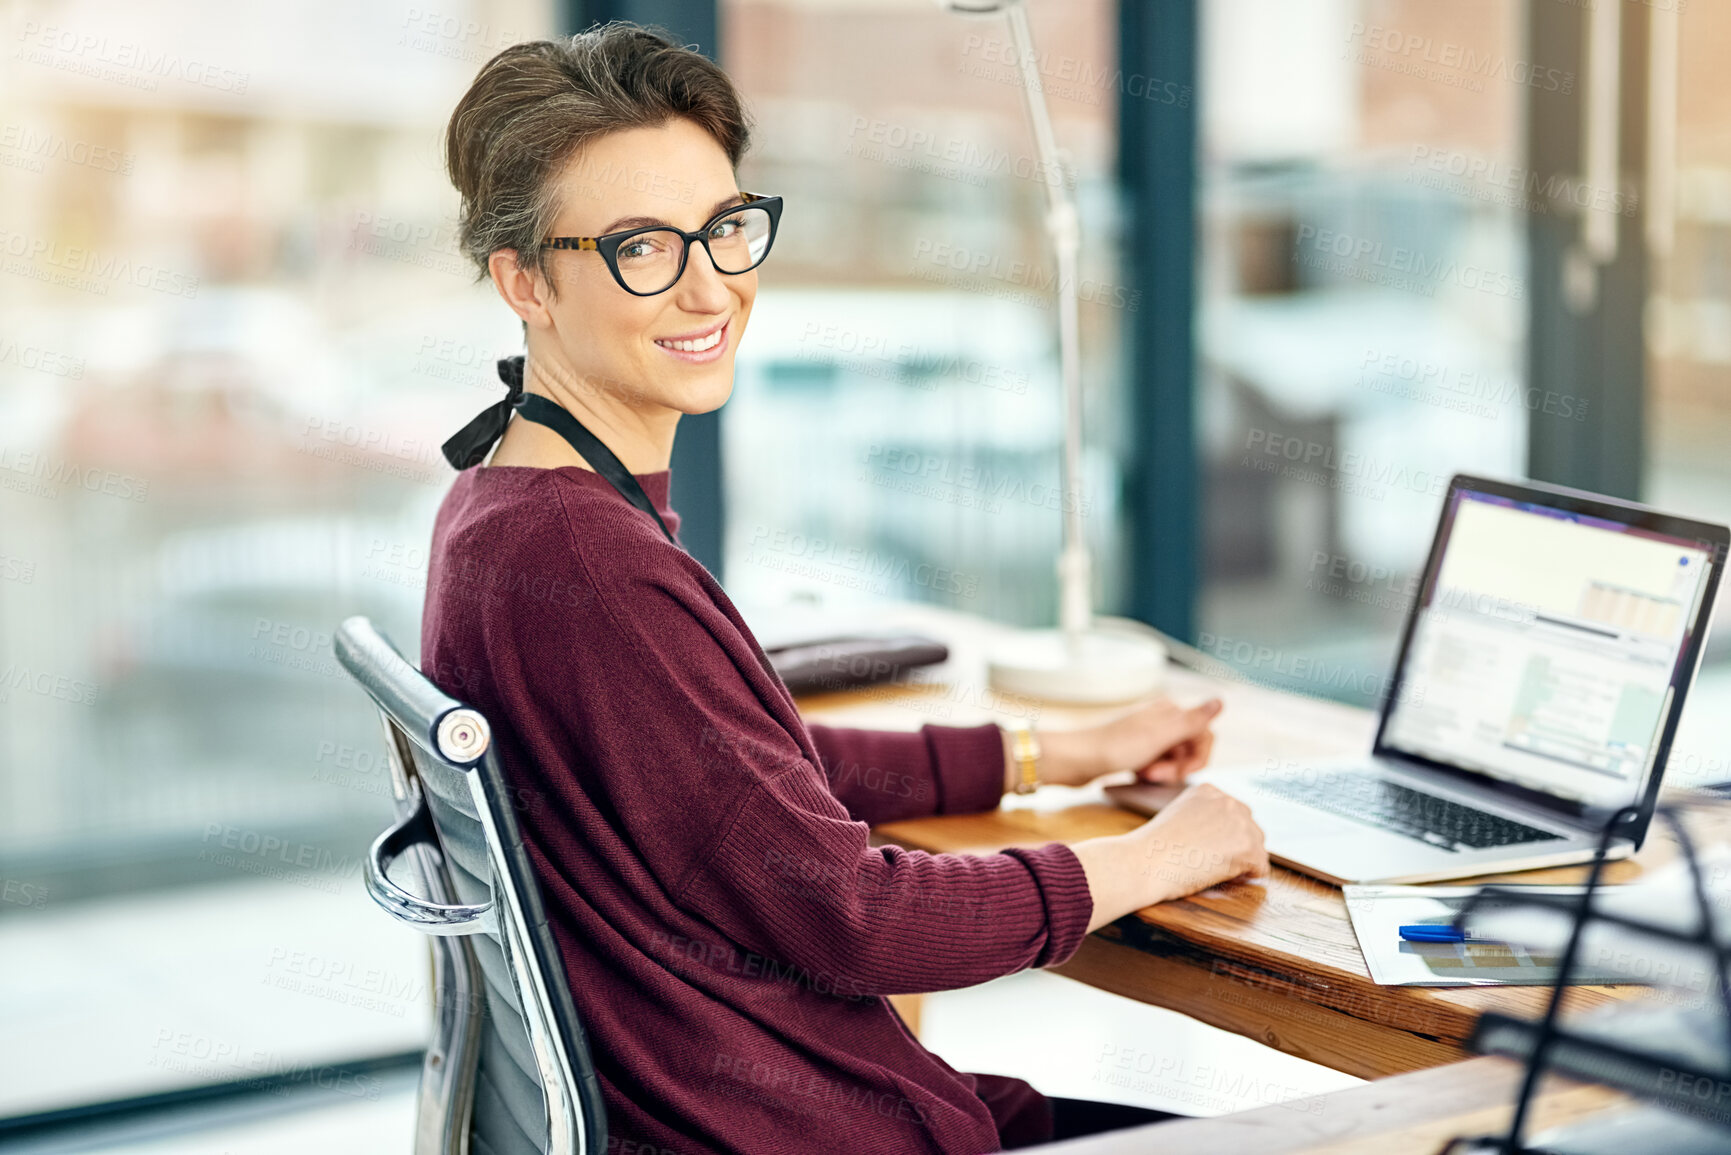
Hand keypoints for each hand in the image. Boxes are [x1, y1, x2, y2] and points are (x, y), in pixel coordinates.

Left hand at [1034, 697, 1223, 787]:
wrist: (1075, 759)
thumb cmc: (1115, 747)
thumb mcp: (1159, 735)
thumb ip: (1193, 720)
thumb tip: (1221, 700)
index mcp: (1169, 710)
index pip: (1205, 735)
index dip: (1197, 757)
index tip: (1181, 772)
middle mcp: (1161, 718)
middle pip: (1190, 748)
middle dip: (1178, 766)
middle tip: (1154, 774)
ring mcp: (1148, 734)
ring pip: (1174, 758)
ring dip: (1164, 771)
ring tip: (1143, 774)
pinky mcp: (1136, 750)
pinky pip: (1157, 764)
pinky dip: (1152, 772)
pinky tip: (1136, 774)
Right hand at [1132, 782, 1268, 903]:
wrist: (1144, 863)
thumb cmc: (1153, 849)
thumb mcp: (1177, 817)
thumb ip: (1201, 817)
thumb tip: (1221, 836)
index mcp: (1209, 791)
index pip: (1233, 813)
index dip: (1222, 835)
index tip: (1203, 848)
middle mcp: (1228, 801)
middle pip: (1249, 828)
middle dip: (1236, 847)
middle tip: (1210, 863)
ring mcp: (1240, 823)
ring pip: (1257, 847)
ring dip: (1242, 862)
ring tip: (1214, 870)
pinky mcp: (1247, 848)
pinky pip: (1261, 868)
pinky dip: (1247, 877)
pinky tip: (1224, 878)